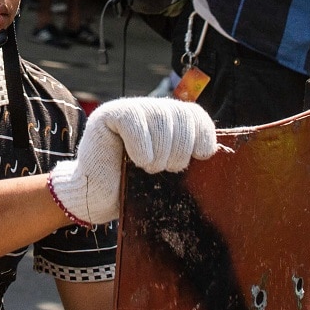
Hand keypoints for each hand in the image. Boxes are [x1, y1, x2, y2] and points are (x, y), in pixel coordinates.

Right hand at [48, 97, 218, 225]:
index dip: (203, 132)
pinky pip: (134, 120)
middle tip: (168, 170)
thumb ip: (185, 157)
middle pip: (180, 115)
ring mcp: (127, 110)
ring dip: (161, 150)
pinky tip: (137, 161)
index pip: (194, 114)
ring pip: (160, 116)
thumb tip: (212, 153)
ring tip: (150, 168)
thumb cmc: (132, 189)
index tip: (203, 156)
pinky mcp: (107, 116)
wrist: (97, 199)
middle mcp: (149, 110)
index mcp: (167, 122)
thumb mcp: (166, 172)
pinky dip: (141, 145)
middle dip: (180, 148)